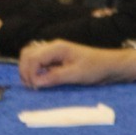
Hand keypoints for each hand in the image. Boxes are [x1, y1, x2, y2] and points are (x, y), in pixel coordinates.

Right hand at [18, 39, 135, 87]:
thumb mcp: (77, 75)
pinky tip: (40, 81)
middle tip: (32, 87)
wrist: (111, 65)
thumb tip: (36, 82)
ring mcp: (53, 52)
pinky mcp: (55, 59)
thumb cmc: (97, 68)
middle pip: (27, 55)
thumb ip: (55, 77)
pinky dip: (34, 71)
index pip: (32, 58)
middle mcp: (53, 47)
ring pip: (30, 57)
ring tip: (35, 85)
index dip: (29, 73)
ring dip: (28, 71)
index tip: (35, 87)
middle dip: (25, 71)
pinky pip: (38, 62)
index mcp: (57, 48)